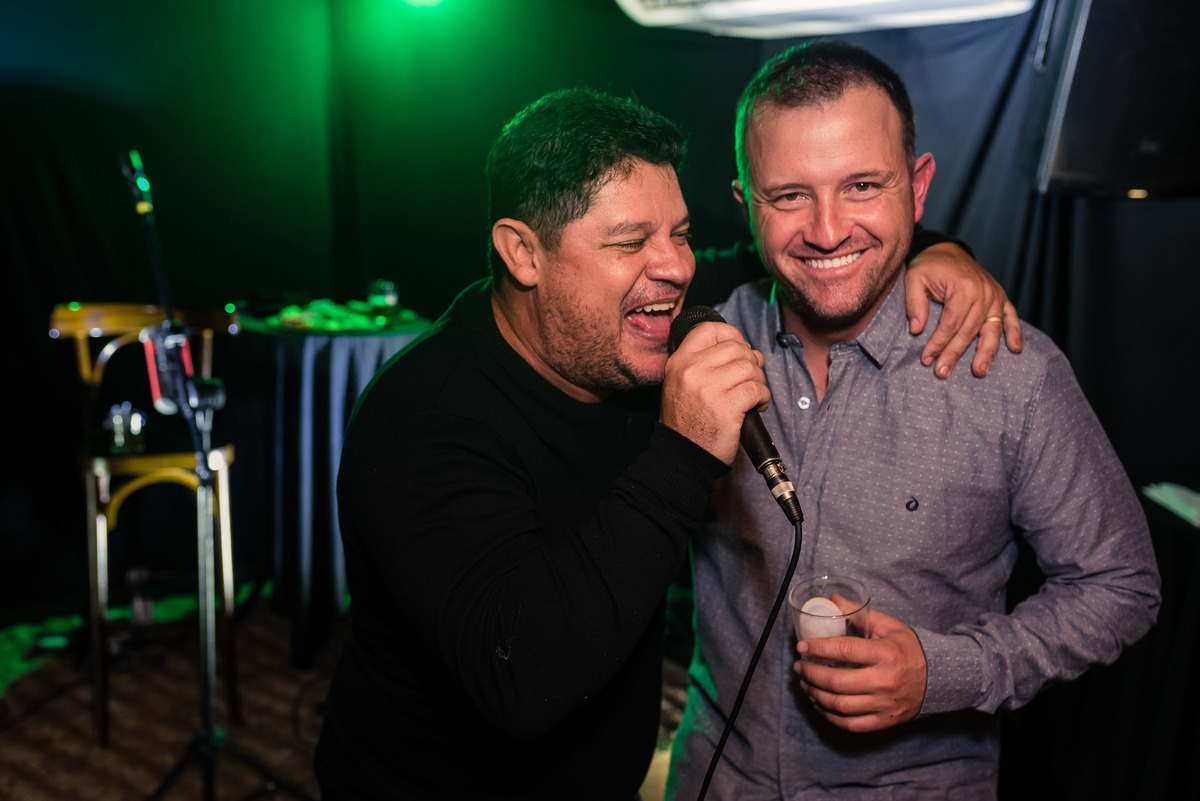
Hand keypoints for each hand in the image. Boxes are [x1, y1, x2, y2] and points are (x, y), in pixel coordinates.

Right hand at [660, 320, 769, 464]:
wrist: (682, 455)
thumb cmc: (686, 422)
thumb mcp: (680, 383)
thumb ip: (701, 362)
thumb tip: (739, 347)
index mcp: (680, 362)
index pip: (710, 329)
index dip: (732, 334)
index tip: (740, 347)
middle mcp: (692, 370)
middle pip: (737, 348)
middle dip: (751, 362)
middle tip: (750, 378)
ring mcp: (709, 388)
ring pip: (750, 368)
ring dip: (759, 381)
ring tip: (753, 395)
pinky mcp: (727, 407)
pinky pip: (757, 389)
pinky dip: (763, 397)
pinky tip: (756, 406)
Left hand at [793, 608, 926, 732]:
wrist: (938, 679)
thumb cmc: (908, 649)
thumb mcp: (888, 626)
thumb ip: (858, 614)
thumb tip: (832, 599)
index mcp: (885, 654)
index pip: (844, 650)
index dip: (818, 648)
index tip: (801, 647)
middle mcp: (885, 681)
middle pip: (837, 682)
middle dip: (811, 674)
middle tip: (799, 667)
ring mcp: (884, 704)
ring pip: (840, 705)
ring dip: (816, 695)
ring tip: (805, 684)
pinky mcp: (884, 721)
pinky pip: (850, 724)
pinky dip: (830, 715)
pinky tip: (820, 703)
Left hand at [905, 242, 1022, 378]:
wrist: (946, 251)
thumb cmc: (929, 266)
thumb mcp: (914, 279)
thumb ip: (914, 304)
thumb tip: (917, 330)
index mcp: (962, 287)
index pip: (950, 324)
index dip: (938, 344)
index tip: (927, 360)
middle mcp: (983, 292)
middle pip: (969, 330)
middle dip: (955, 353)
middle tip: (942, 372)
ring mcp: (994, 295)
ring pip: (991, 329)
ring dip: (986, 352)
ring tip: (979, 371)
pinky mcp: (1000, 297)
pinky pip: (1011, 316)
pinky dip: (1015, 332)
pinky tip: (1015, 349)